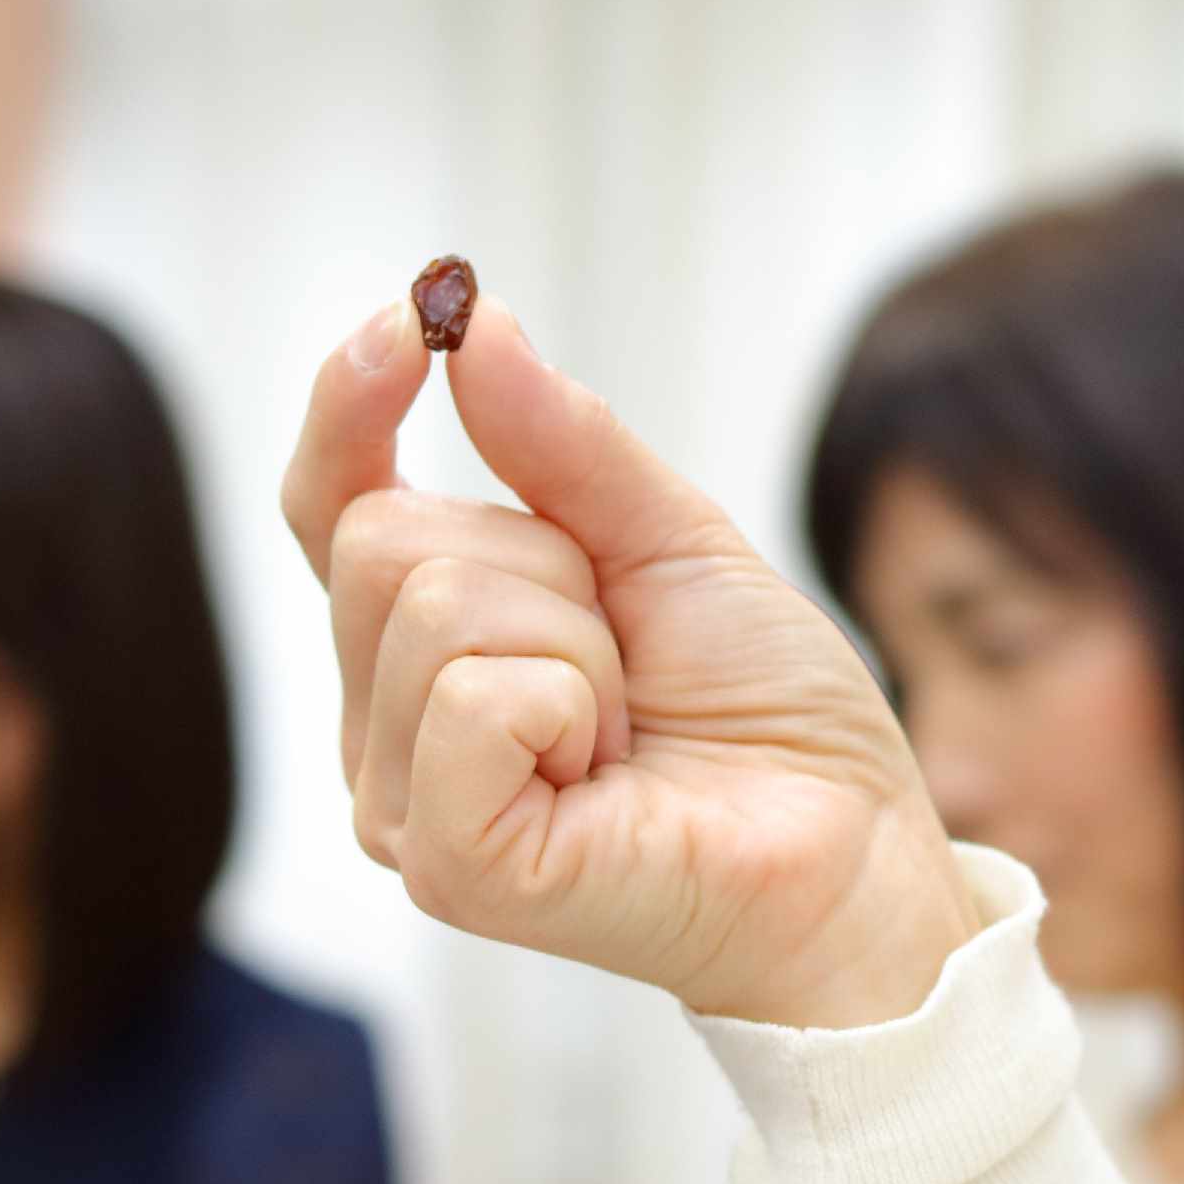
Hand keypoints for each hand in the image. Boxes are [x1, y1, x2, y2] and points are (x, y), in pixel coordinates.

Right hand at [282, 296, 978, 1028]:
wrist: (852, 842)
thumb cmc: (765, 711)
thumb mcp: (671, 539)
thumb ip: (564, 446)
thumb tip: (474, 328)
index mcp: (421, 647)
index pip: (330, 505)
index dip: (348, 405)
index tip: (412, 318)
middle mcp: (385, 726)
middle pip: (387, 538)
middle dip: (545, 561)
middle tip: (625, 654)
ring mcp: (405, 804)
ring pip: (434, 606)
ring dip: (576, 640)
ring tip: (627, 723)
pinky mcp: (450, 866)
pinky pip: (471, 699)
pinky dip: (569, 705)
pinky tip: (608, 772)